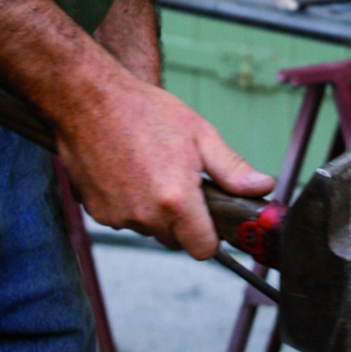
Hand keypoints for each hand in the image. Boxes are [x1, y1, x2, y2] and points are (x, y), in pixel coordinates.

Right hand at [53, 75, 275, 258]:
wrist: (89, 102)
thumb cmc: (144, 113)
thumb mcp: (201, 135)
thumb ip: (233, 170)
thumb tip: (261, 188)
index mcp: (176, 201)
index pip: (202, 249)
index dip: (211, 237)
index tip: (212, 221)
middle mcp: (145, 216)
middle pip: (176, 239)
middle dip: (183, 220)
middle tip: (181, 182)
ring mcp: (117, 216)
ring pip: (149, 229)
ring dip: (155, 211)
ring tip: (152, 170)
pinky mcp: (96, 212)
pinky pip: (124, 219)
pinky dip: (130, 204)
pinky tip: (130, 173)